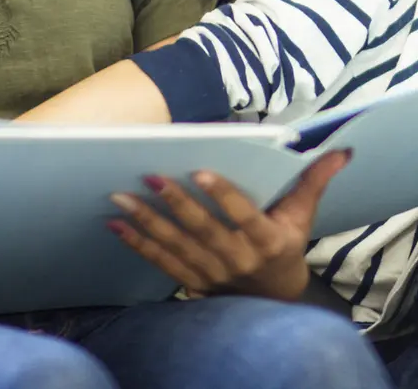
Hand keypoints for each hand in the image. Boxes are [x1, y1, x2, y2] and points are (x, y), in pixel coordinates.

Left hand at [107, 149, 349, 301]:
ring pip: (176, 245)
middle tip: (150, 176)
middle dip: (175, 204)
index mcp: (267, 241)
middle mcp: (237, 259)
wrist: (272, 303)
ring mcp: (211, 273)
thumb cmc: (286, 247)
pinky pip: (161, 262)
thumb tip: (339, 151)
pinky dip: (137, 244)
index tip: (201, 172)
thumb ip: (313, 182)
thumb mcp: (303, 217)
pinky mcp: (191, 281)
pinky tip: (115, 225)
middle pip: (203, 230)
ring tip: (120, 197)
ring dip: (146, 221)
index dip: (224, 196)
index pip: (244, 216)